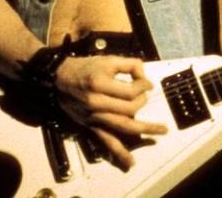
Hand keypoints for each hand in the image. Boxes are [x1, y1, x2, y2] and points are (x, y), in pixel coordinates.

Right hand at [54, 55, 166, 169]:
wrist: (59, 80)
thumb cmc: (85, 68)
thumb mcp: (107, 59)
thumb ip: (129, 64)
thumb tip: (145, 78)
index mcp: (100, 84)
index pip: (130, 91)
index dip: (143, 86)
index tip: (147, 83)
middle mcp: (97, 103)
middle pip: (130, 108)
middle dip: (142, 100)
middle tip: (144, 94)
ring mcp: (95, 117)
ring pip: (124, 126)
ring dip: (145, 129)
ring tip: (162, 130)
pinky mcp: (92, 126)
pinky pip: (107, 142)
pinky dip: (119, 153)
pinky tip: (130, 162)